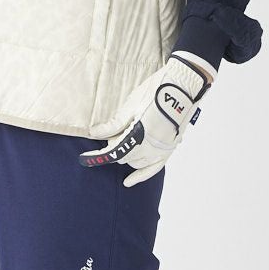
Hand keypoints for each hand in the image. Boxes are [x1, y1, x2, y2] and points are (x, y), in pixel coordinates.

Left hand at [78, 52, 215, 186]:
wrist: (182, 87)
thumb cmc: (156, 92)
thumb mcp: (131, 106)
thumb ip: (113, 124)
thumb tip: (95, 133)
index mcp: (138, 135)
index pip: (114, 152)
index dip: (98, 156)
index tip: (85, 158)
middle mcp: (150, 147)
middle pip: (123, 157)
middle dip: (114, 148)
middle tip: (110, 135)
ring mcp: (161, 150)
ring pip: (135, 162)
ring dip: (126, 156)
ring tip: (122, 141)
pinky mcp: (169, 150)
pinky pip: (153, 169)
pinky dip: (140, 176)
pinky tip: (128, 182)